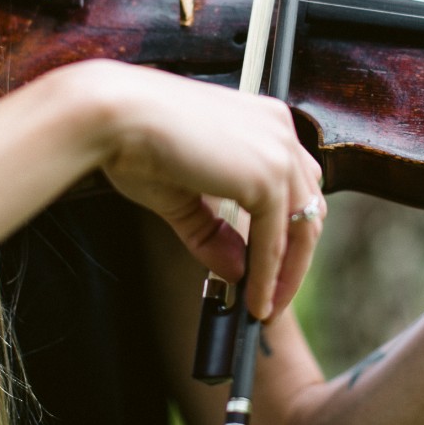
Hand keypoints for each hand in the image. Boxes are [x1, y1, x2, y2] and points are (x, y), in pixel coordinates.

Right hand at [79, 61, 323, 320]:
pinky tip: (255, 299)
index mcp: (263, 121)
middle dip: (294, 259)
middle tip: (273, 297)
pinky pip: (276, 240)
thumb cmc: (135, 140)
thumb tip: (237, 270)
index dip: (287, 232)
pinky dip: (268, 276)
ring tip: (266, 307)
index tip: (271, 269)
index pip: (295, 185)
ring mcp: (278, 150)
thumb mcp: (183, 194)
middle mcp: (279, 128)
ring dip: (286, 274)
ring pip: (302, 227)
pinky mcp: (268, 175)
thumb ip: (214, 230)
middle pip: (308, 207)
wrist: (115, 118)